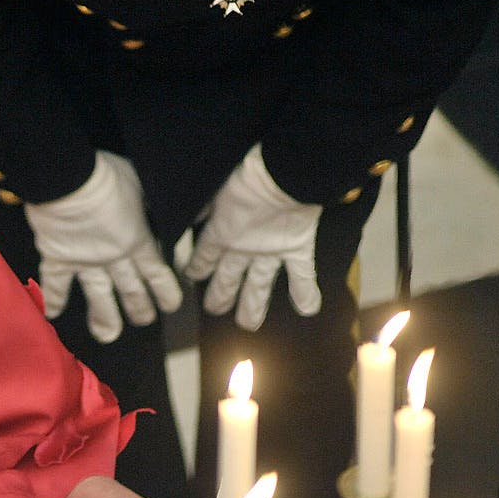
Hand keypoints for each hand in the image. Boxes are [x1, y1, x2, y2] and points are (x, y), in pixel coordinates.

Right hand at [24, 151, 181, 342]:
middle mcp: (112, 258)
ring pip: (98, 295)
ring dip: (106, 317)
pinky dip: (52, 299)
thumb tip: (168, 213)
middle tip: (145, 320)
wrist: (66, 179)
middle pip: (130, 289)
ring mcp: (84, 262)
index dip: (166, 291)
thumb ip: (151, 203)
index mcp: (136, 240)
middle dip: (140, 308)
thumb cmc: (107, 176)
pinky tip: (51, 316)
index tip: (171, 306)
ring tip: (109, 336)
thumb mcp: (141, 184)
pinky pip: (55, 283)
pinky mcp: (57, 258)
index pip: (157, 273)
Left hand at [184, 144, 322, 330]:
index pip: (202, 259)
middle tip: (214, 311)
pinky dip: (305, 293)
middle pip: (226, 280)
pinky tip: (307, 312)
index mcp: (220, 234)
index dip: (196, 270)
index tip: (192, 278)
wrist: (283, 172)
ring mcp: (270, 254)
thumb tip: (191, 215)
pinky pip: (302, 277)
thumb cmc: (247, 173)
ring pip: (258, 288)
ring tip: (247, 325)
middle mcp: (243, 250)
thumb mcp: (214, 186)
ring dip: (252, 308)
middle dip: (218, 298)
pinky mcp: (297, 249)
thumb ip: (203, 205)